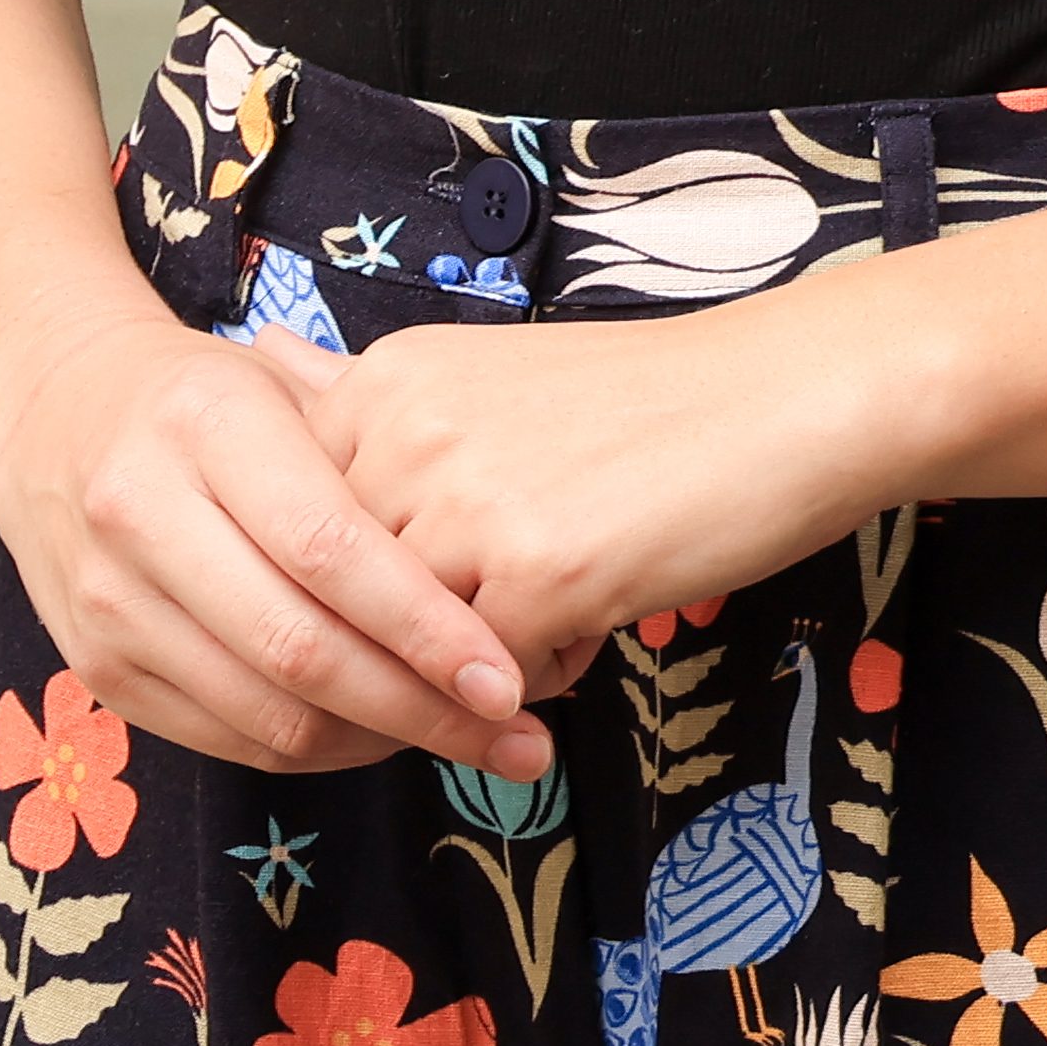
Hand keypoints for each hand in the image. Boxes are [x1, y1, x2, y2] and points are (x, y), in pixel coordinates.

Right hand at [0, 298, 551, 777]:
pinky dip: (318, 750)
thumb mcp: (283, 387)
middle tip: (515, 736)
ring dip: (381, 743)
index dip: (424, 626)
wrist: (49, 412)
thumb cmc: (203, 399)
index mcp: (207, 425)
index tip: (506, 675)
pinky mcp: (98, 672)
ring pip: (267, 714)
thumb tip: (509, 552)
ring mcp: (111, 604)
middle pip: (300, 650)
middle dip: (421, 708)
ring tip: (466, 742)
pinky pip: (230, 740)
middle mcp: (143, 515)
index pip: (329, 549)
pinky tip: (379, 735)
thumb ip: (377, 459)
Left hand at [296, 287, 933, 666]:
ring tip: (560, 597)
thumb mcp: (486, 380)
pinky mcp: (535, 572)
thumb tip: (261, 362)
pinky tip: (599, 614)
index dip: (363, 588)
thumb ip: (370, 398)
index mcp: (385, 381)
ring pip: (408, 651)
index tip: (431, 585)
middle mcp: (404, 431)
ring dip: (474, 659)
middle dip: (410, 638)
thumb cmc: (646, 401)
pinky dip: (541, 675)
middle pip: (348, 603)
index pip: (303, 534)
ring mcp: (464, 502)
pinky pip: (487, 683)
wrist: (785, 396)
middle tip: (509, 602)